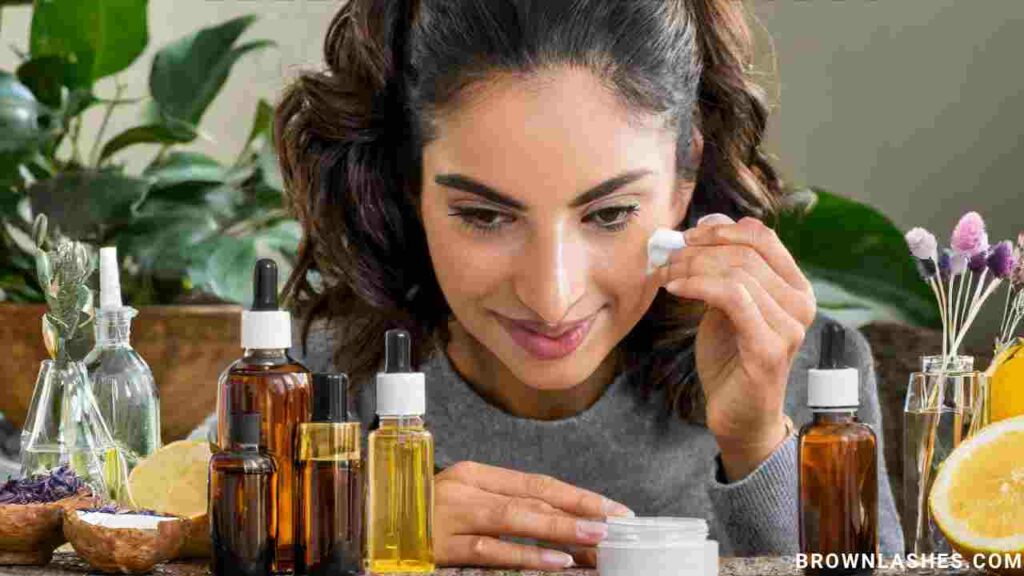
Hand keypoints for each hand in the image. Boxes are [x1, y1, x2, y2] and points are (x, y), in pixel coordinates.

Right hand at [434, 461, 633, 569]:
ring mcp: (452, 516)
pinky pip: (489, 551)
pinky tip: (553, 561)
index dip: (578, 496)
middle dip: (578, 512)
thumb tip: (558, 520)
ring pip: (514, 520)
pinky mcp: (440, 545)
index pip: (538, 483)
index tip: (613, 509)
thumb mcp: (464, 502)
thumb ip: (503, 506)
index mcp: (476, 473)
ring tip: (593, 540)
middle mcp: (466, 488)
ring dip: (559, 531)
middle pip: (533, 499)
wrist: (366, 520)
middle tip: (614, 525)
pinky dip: (523, 555)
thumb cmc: (422, 514)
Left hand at [655, 215, 815, 479]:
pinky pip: (732, 298)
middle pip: (745, 252)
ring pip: (737, 273)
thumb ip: (723, 269)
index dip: (721, 229)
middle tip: (667, 259)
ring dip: (691, 268)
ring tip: (666, 276)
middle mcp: (801, 303)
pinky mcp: (770, 348)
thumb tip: (705, 226)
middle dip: (697, 250)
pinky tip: (675, 289)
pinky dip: (698, 286)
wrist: (737, 414)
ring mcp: (790, 327)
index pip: (762, 236)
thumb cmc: (731, 358)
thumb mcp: (726, 305)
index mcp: (795, 287)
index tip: (687, 236)